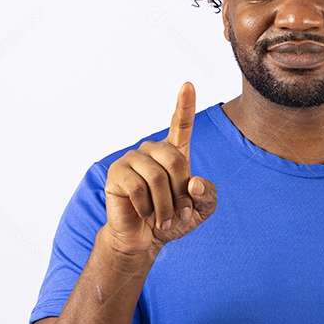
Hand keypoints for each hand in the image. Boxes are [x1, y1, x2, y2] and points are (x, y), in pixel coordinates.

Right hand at [102, 82, 216, 258]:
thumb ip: (207, 195)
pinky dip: (147, 207)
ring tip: (164, 219)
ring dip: (165, 205)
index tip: (188, 84)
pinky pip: (138, 188)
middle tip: (179, 214)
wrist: (144, 239)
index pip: (180, 124)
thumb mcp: (200, 210)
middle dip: (181, 193)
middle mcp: (152, 150)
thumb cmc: (172, 219)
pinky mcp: (116, 173)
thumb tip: (194, 182)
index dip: (185, 104)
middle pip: (175, 161)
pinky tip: (144, 214)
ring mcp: (132, 159)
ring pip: (156, 177)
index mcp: (174, 152)